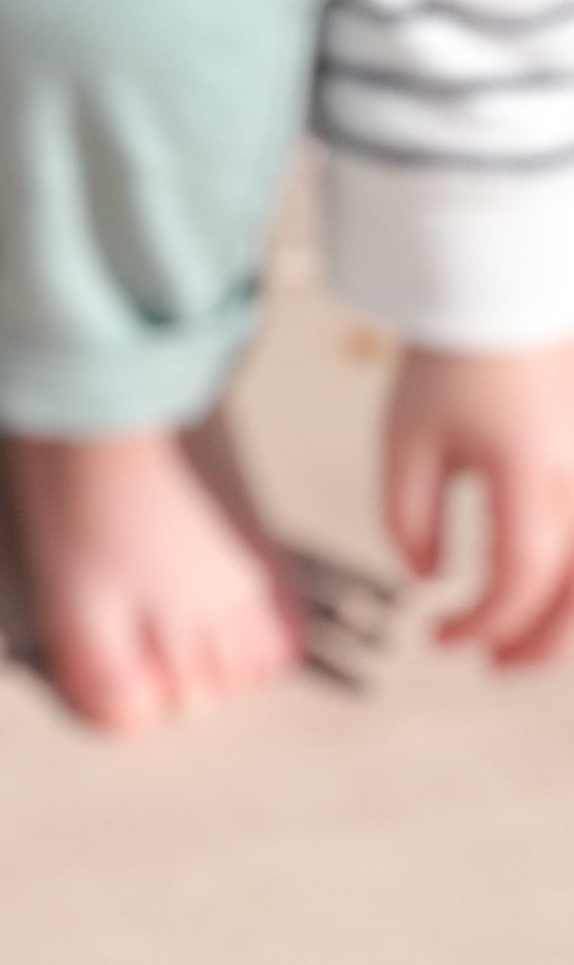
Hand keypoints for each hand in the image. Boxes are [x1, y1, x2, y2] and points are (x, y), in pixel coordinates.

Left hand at [382, 341, 573, 666]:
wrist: (501, 299)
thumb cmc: (450, 364)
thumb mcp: (406, 440)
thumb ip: (407, 519)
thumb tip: (428, 579)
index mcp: (530, 472)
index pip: (517, 577)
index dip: (481, 622)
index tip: (438, 636)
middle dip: (534, 645)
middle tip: (487, 665)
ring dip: (565, 625)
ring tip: (515, 647)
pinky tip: (543, 600)